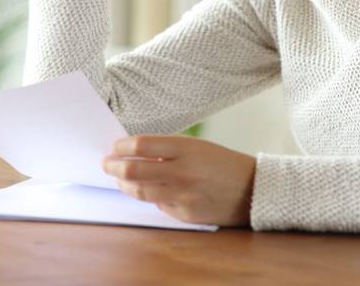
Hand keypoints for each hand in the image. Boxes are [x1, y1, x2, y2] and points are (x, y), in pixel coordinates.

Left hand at [102, 134, 256, 226]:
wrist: (253, 190)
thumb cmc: (221, 163)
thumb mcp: (196, 146)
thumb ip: (166, 149)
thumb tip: (133, 152)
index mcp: (185, 148)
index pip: (141, 145)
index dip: (121, 146)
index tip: (114, 147)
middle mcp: (182, 172)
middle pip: (134, 170)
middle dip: (114, 166)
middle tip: (106, 164)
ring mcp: (184, 196)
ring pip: (141, 191)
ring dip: (124, 184)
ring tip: (119, 178)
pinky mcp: (186, 215)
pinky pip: (159, 206)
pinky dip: (151, 197)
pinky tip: (149, 191)